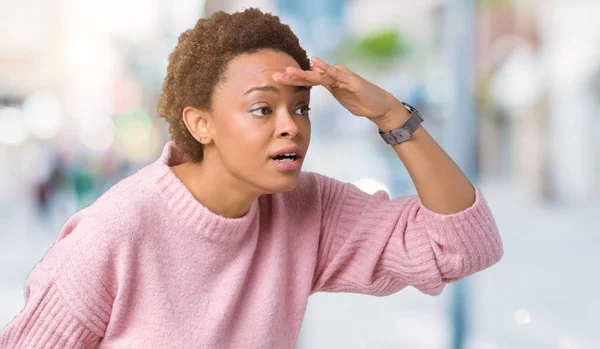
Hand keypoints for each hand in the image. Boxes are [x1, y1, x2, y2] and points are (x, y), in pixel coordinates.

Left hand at [272, 56, 406, 122]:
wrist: (379, 106)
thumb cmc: (360, 102)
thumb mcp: (341, 97)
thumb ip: (330, 90)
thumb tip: (317, 88)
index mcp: (329, 81)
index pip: (307, 80)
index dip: (291, 80)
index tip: (274, 81)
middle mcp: (334, 76)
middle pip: (309, 75)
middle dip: (291, 76)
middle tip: (274, 76)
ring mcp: (343, 77)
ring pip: (319, 74)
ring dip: (303, 73)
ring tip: (288, 72)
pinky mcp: (351, 81)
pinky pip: (337, 75)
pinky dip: (326, 69)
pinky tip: (316, 64)